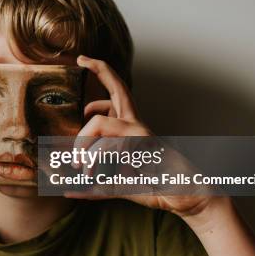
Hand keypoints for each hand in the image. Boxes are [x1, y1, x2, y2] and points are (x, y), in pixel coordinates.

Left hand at [66, 55, 213, 217]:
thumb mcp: (116, 183)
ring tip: (79, 167)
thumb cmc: (154, 187)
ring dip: (83, 144)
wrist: (186, 196)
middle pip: (118, 88)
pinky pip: (110, 146)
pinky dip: (95, 160)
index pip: (116, 94)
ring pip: (100, 122)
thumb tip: (67, 189)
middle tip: (81, 59)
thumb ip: (94, 183)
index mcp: (130, 128)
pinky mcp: (145, 145)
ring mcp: (142, 133)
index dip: (101, 74)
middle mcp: (136, 124)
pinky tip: (90, 176)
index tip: (83, 61)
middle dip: (100, 69)